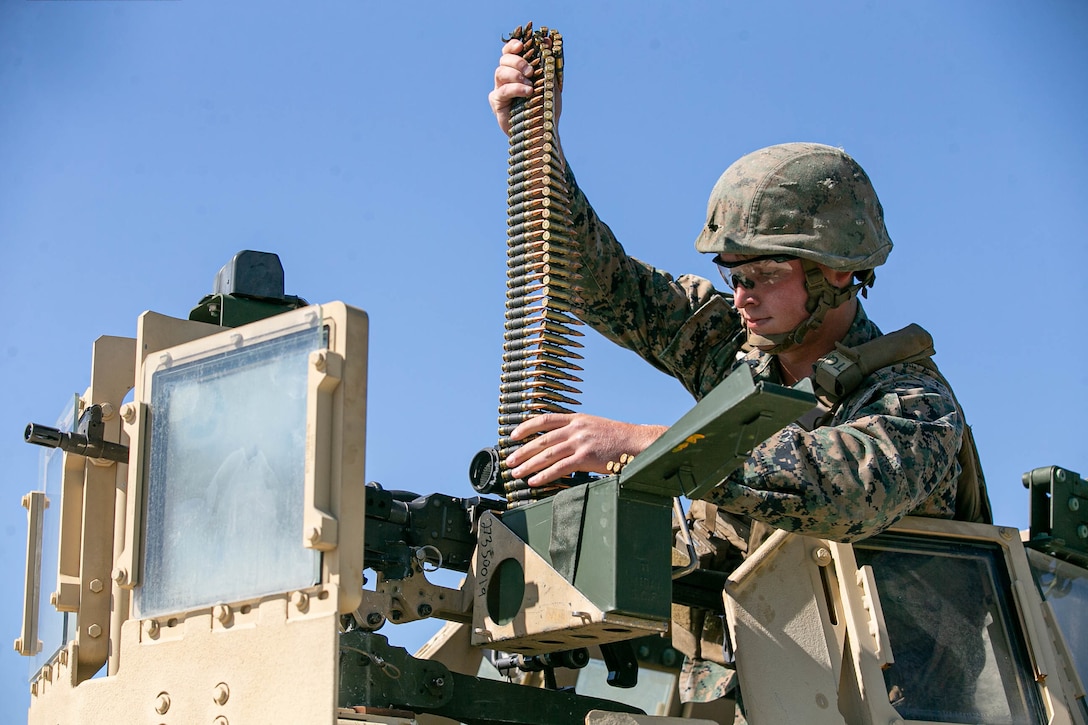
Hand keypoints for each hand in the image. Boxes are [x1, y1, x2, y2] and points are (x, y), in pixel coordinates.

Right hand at [488, 38, 562, 135]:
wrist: (544, 129)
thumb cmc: (546, 106)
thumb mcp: (551, 80)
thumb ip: (548, 61)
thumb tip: (546, 39)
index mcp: (516, 70)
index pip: (509, 52)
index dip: (513, 46)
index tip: (522, 46)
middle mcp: (505, 78)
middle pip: (503, 60)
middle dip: (517, 61)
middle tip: (530, 71)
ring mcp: (499, 89)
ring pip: (500, 72)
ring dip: (516, 75)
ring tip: (530, 85)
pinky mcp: (496, 102)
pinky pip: (502, 90)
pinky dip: (515, 88)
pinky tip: (527, 92)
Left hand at [505, 413, 667, 486]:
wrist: (637, 442)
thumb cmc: (618, 438)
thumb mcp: (594, 426)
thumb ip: (577, 431)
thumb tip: (559, 442)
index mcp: (577, 418)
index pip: (545, 419)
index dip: (526, 427)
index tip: (513, 435)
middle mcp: (576, 428)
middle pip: (541, 440)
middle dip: (522, 451)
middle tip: (509, 461)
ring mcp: (580, 442)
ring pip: (547, 455)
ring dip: (528, 465)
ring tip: (516, 473)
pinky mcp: (586, 457)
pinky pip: (560, 468)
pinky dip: (544, 475)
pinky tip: (534, 481)